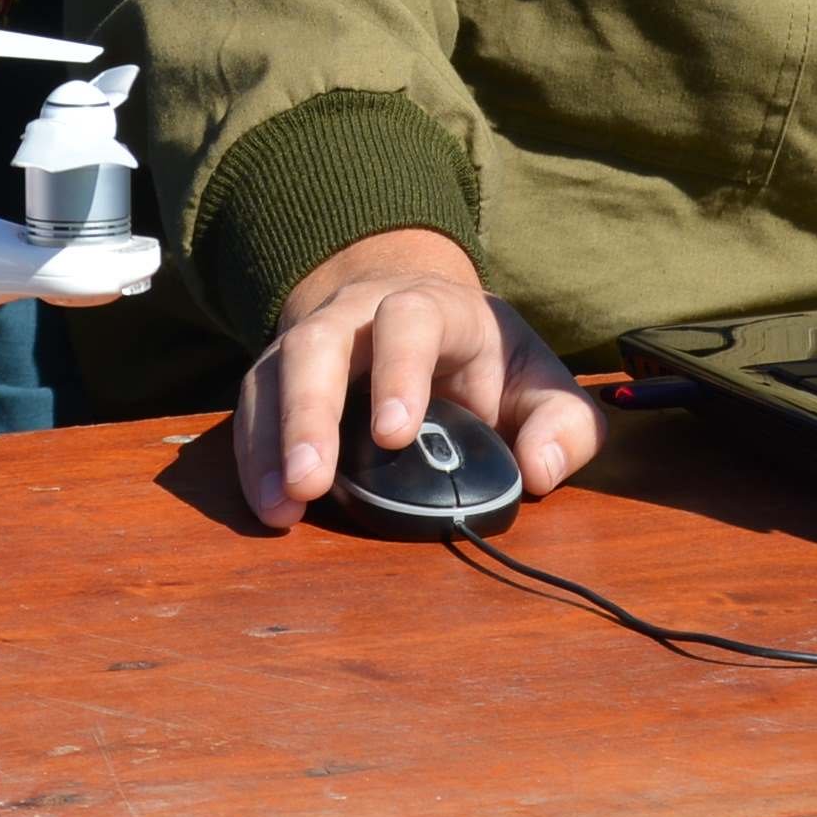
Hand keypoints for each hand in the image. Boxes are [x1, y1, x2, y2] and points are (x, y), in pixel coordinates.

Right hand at [236, 225, 601, 528]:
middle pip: (321, 341)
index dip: (399, 370)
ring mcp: (312, 342)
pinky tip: (267, 507)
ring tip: (281, 507)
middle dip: (311, 409)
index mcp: (435, 309)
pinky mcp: (279, 378)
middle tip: (312, 479)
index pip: (412, 319)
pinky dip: (253, 457)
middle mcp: (360, 315)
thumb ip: (564, 425)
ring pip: (274, 372)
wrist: (423, 321)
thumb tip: (538, 471)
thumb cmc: (488, 365)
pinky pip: (252, 408)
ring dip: (270, 440)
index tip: (394, 435)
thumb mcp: (542, 386)